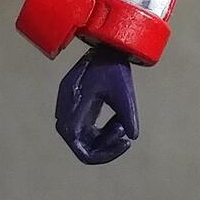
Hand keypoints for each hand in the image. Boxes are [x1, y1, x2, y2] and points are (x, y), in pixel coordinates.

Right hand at [55, 43, 140, 165]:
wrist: (107, 45)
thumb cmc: (113, 64)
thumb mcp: (124, 91)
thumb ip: (128, 114)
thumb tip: (133, 135)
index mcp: (73, 106)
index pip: (78, 145)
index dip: (101, 154)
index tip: (124, 143)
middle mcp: (66, 109)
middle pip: (81, 145)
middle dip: (105, 146)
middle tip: (125, 137)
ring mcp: (71, 108)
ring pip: (85, 139)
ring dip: (104, 138)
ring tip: (122, 125)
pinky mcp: (78, 106)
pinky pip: (88, 129)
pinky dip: (103, 130)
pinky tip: (118, 121)